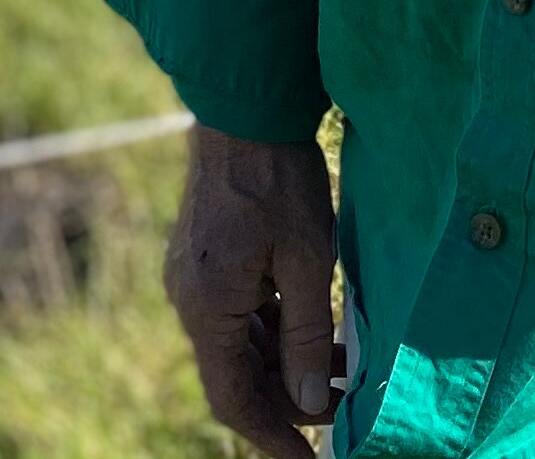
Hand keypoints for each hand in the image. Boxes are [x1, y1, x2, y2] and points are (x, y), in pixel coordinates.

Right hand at [164, 121, 338, 451]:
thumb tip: (312, 402)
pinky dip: (275, 333)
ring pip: (239, 347)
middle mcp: (191, 299)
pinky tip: (316, 332)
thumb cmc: (278, 178)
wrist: (244, 109)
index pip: (232, 399)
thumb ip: (307, 336)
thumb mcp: (307, 260)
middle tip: (342, 412)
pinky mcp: (208, 262)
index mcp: (207, 306)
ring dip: (285, 366)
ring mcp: (196, 280)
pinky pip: (239, 317)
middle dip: (286, 401)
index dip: (271, 437)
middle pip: (235, 376)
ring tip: (343, 371)